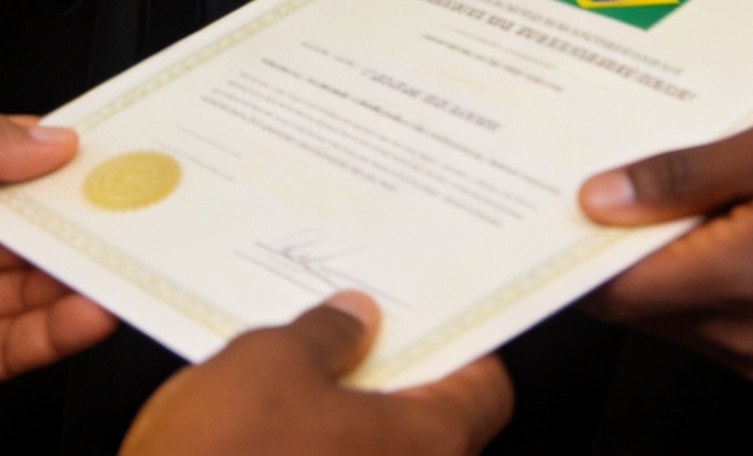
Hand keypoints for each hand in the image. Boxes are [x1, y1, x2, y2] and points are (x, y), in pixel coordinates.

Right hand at [121, 295, 511, 455]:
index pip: (484, 389)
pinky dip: (323, 450)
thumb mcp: (267, 361)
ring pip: (384, 455)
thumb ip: (324, 334)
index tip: (427, 312)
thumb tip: (353, 317)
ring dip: (352, 417)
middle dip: (392, 373)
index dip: (458, 342)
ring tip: (298, 374)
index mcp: (427, 445)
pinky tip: (277, 427)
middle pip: (433, 423)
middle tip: (348, 328)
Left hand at [580, 120, 752, 382]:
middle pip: (634, 302)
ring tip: (652, 185)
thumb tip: (595, 198)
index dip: (572, 248)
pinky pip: (707, 320)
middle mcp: (744, 338)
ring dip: (653, 259)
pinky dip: (691, 275)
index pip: (615, 289)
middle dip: (608, 245)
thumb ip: (680, 176)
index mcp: (738, 283)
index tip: (545, 201)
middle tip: (591, 173)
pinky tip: (701, 218)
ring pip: (668, 313)